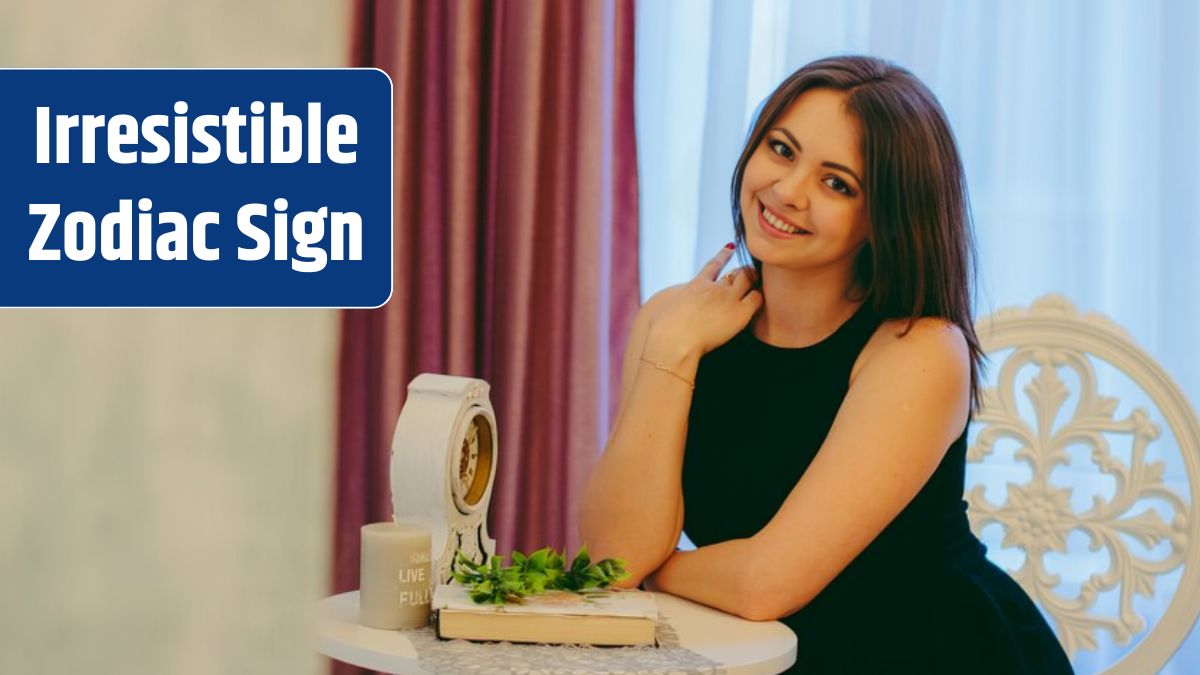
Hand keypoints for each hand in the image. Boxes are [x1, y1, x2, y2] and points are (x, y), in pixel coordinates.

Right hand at [645, 245, 761, 360]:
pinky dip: (758, 297)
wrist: (672, 339)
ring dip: (753, 281)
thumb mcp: (660, 309)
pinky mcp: (738, 314)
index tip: (732, 247)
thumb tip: (663, 311)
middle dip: (743, 271)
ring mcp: (727, 299)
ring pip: (748, 280)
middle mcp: (714, 289)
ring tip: (758, 284)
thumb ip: (668, 306)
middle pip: (736, 272)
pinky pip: (756, 299)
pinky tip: (759, 301)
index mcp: (695, 286)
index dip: (724, 255)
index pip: (714, 265)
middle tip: (750, 274)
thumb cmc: (661, 330)